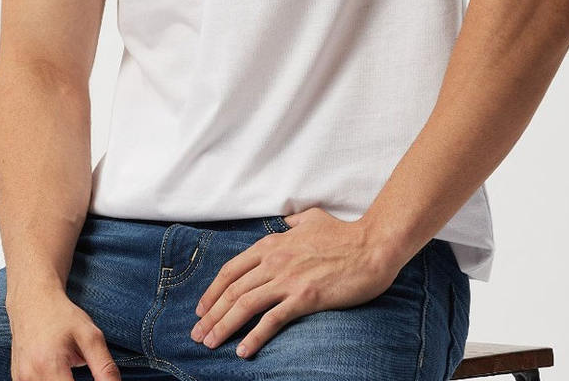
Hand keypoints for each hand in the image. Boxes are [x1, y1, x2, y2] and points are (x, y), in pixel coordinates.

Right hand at [6, 288, 121, 380]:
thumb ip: (104, 368)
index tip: (94, 379)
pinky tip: (56, 368)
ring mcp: (20, 379)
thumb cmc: (61, 315)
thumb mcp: (90, 335)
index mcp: (49, 365)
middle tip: (78, 366)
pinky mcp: (17, 379)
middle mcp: (30, 376)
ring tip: (66, 368)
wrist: (31, 299)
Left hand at [189, 206, 400, 359]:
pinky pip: (271, 320)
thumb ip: (294, 222)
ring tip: (210, 343)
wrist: (371, 246)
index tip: (202, 308)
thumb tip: (287, 222)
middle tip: (197, 334)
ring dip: (223, 326)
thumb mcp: (312, 218)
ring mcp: (287, 279)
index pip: (231, 269)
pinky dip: (254, 337)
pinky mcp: (304, 298)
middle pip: (232, 290)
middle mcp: (273, 260)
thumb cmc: (344, 233)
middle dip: (211, 314)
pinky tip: (243, 351)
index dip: (212, 290)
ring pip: (244, 305)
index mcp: (271, 243)